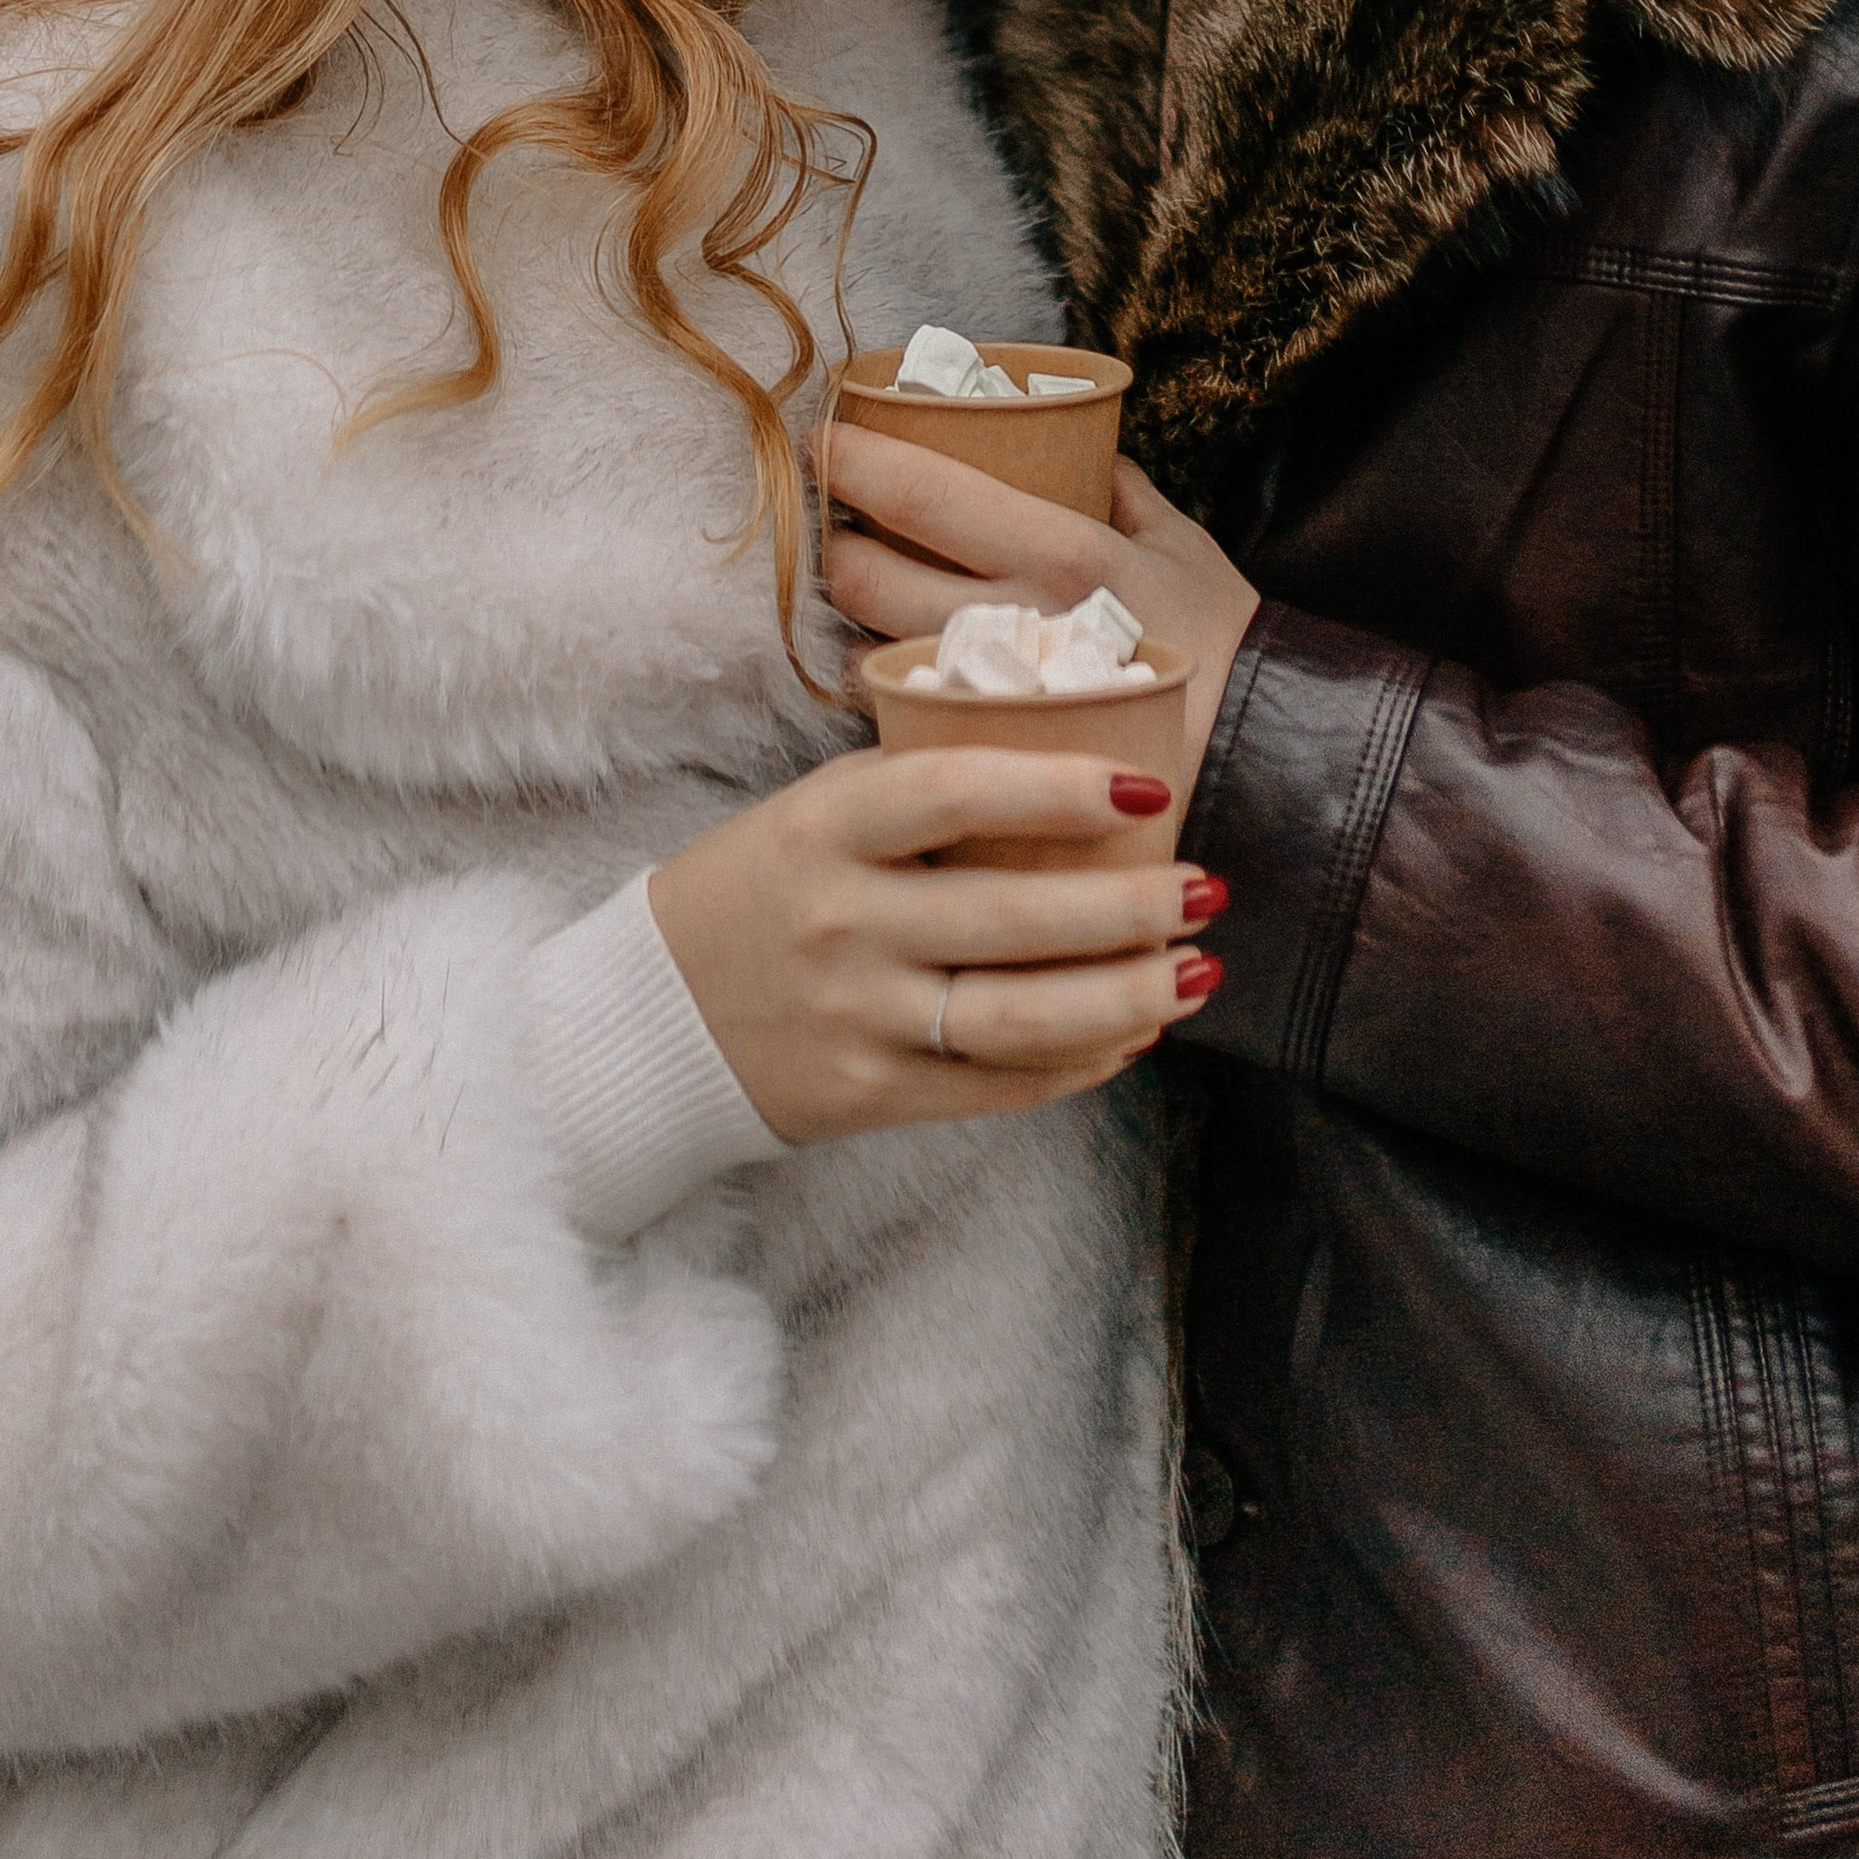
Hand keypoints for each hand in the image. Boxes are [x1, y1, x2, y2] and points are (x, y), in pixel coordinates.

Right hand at [649, 746, 1216, 1144]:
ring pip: (1020, 1017)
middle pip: (1013, 919)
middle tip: (1209, 886)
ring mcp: (857, 1016)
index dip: (1060, 787)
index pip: (956, 794)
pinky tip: (1133, 1034)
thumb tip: (1072, 763)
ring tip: (1200, 970)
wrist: (649, 1016)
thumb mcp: (815, 812)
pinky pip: (998, 1085)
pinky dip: (1078, 1063)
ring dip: (1128, 997)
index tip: (1149, 781)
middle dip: (1130, 906)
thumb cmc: (761, 888)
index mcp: (825, 829)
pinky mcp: (869, 1094)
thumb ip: (919, 794)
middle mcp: (842, 923)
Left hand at [817, 426, 1260, 781]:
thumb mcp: (1182, 544)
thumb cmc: (1230, 644)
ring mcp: (995, 699)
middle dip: (831, 543)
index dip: (851, 459)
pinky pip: (902, 722)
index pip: (922, 490)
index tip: (823, 438)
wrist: (1270, 764)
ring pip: (865, 652)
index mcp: (1063, 551)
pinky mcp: (990, 761)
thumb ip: (1123, 488)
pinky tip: (896, 678)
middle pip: (864, 575)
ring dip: (847, 625)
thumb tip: (1080, 443)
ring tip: (865, 607)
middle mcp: (1017, 621)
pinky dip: (885, 696)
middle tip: (838, 527)